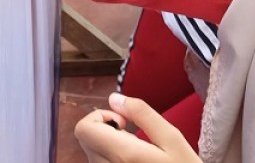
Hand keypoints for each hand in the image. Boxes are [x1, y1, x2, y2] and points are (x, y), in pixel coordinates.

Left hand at [75, 93, 200, 162]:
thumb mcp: (171, 138)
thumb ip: (142, 114)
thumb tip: (114, 98)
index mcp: (122, 154)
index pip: (83, 129)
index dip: (99, 116)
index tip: (123, 122)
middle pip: (86, 138)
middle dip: (105, 128)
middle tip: (131, 133)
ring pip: (92, 152)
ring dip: (108, 144)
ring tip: (136, 151)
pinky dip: (111, 157)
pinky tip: (133, 161)